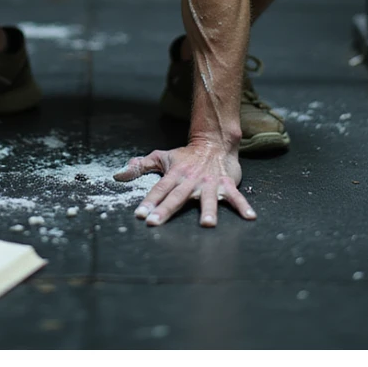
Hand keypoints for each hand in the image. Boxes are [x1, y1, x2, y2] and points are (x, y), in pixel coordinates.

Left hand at [113, 141, 256, 226]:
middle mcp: (191, 180)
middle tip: (156, 222)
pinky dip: (243, 206)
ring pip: (208, 198)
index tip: (141, 214)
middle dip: (166, 209)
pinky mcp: (226, 184)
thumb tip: (119, 175)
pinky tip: (249, 217)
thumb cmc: (186, 155)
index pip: (159, 189)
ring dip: (208, 210)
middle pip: (176, 196)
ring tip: (207, 224)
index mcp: (175, 174)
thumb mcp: (161, 157)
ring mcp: (210, 183)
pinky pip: (236, 196)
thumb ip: (141, 166)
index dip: (149, 201)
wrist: (214, 142)